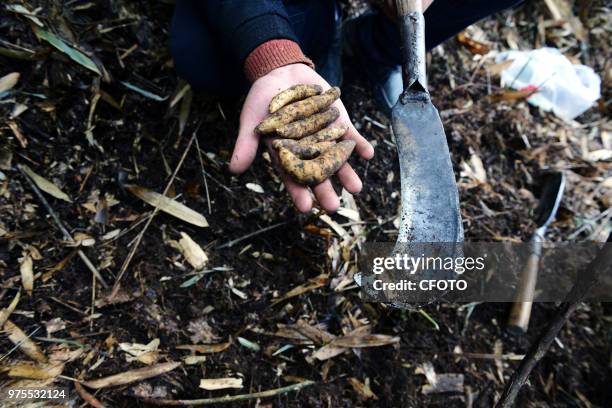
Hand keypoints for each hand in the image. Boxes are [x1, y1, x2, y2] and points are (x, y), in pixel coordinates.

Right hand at [229, 63, 373, 212]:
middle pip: (317, 173)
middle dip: (325, 189)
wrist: (281, 72)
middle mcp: (307, 149)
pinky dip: (358, 143)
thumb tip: (233, 170)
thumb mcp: (252, 119)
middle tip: (333, 206)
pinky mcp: (337, 121)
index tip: (305, 207)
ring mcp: (324, 136)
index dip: (298, 192)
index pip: (292, 176)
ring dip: (347, 172)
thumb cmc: (262, 98)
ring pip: (336, 159)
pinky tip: (368, 153)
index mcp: (286, 153)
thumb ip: (247, 143)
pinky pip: (350, 135)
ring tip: (356, 188)